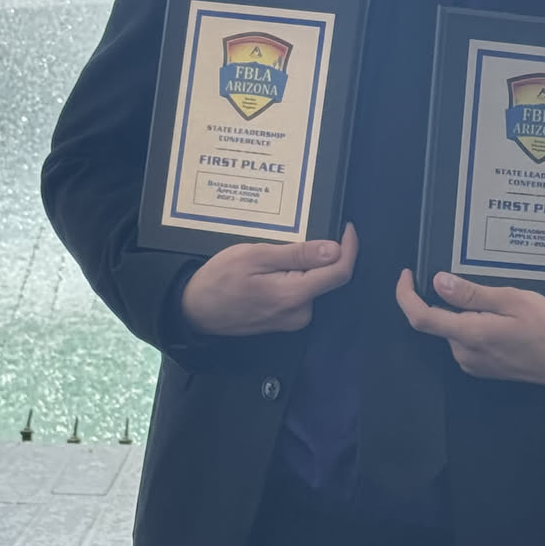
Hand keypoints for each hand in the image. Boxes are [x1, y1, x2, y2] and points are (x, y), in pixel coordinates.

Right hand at [182, 224, 357, 335]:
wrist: (195, 311)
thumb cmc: (220, 280)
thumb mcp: (255, 256)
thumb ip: (297, 255)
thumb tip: (334, 249)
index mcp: (295, 296)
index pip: (340, 272)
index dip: (349, 247)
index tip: (346, 226)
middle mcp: (301, 312)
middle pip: (329, 276)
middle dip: (320, 253)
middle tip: (293, 235)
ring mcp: (294, 319)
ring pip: (314, 283)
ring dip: (305, 264)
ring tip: (275, 250)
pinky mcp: (287, 319)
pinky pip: (302, 292)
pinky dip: (296, 275)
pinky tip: (273, 266)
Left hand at [395, 268, 544, 386]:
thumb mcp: (514, 300)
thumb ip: (473, 294)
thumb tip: (437, 282)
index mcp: (469, 335)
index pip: (421, 318)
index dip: (406, 296)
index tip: (407, 274)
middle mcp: (464, 354)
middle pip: (439, 321)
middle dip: (448, 300)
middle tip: (476, 281)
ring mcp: (472, 364)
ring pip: (453, 330)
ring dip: (463, 313)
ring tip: (496, 301)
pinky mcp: (482, 368)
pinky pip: (465, 341)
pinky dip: (472, 325)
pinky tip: (499, 318)